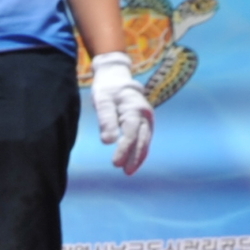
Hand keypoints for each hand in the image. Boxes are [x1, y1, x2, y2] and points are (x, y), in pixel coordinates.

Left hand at [87, 51, 153, 175]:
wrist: (117, 78)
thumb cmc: (108, 89)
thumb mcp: (102, 101)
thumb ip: (106, 120)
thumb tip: (108, 142)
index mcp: (135, 109)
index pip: (131, 133)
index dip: (124, 149)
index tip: (116, 163)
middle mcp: (145, 115)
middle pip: (141, 139)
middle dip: (134, 156)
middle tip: (125, 172)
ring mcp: (147, 118)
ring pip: (145, 140)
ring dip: (138, 156)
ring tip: (129, 171)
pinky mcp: (144, 122)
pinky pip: (144, 138)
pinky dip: (140, 150)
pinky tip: (133, 163)